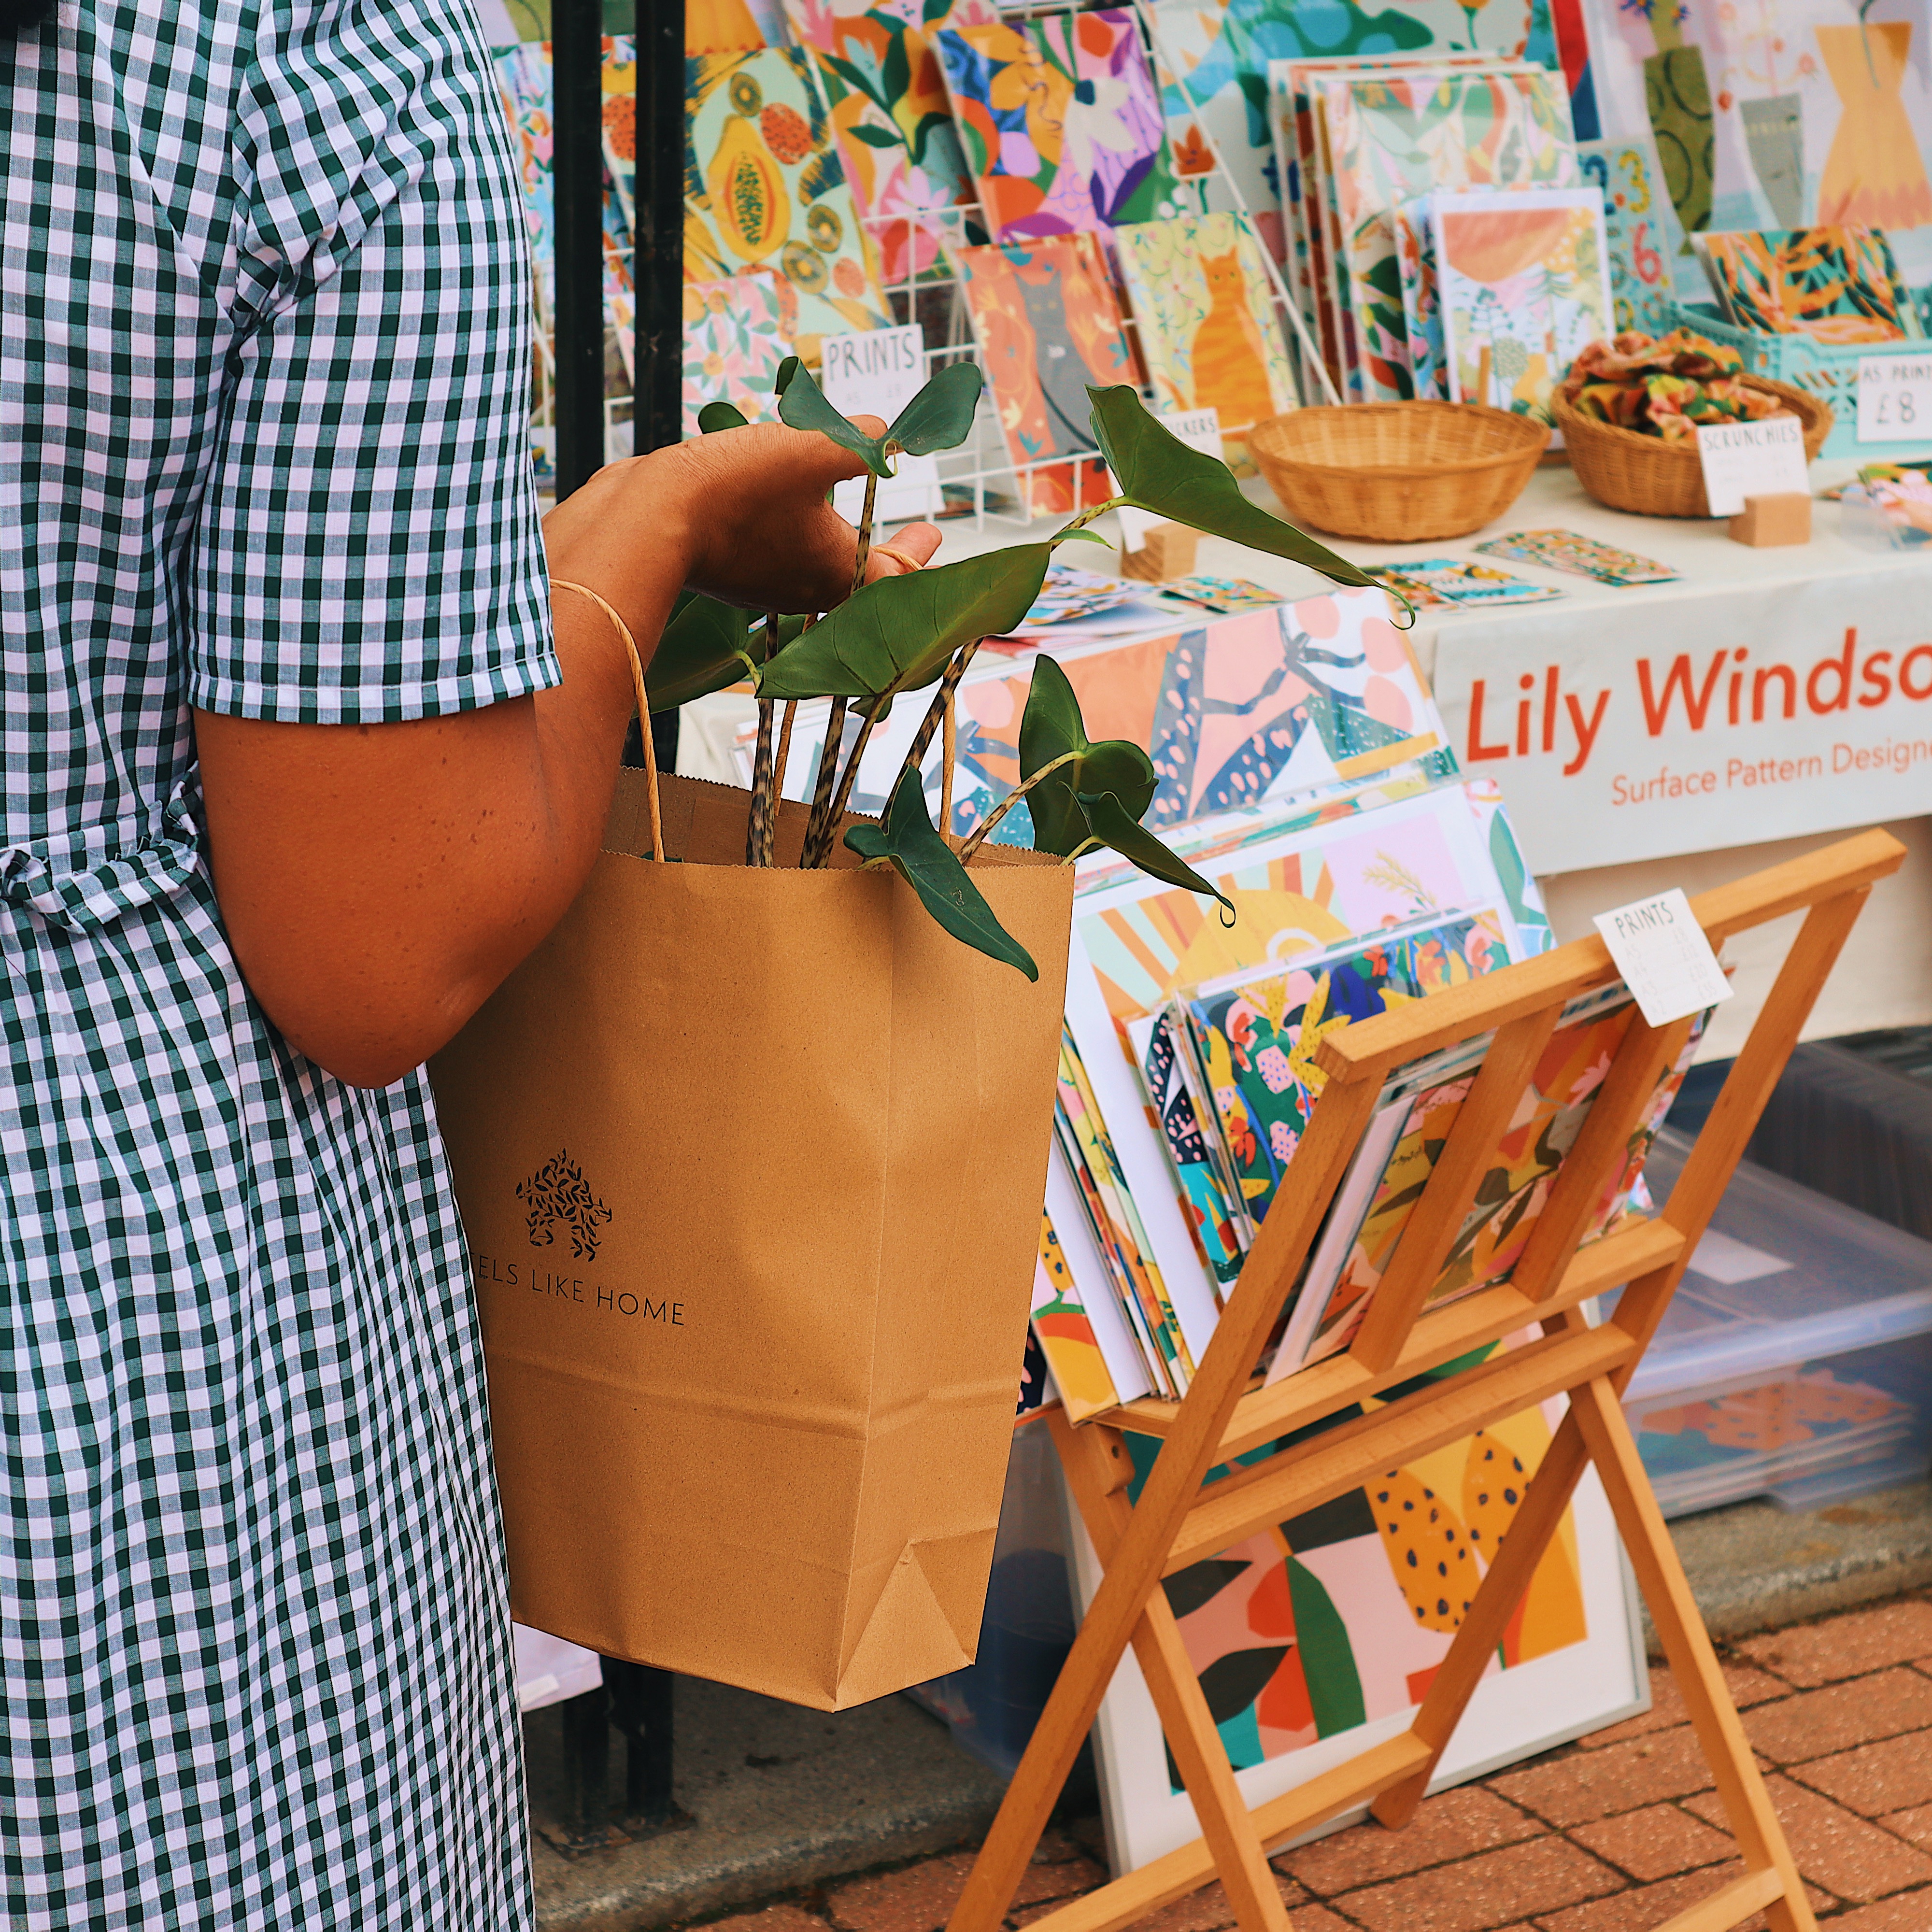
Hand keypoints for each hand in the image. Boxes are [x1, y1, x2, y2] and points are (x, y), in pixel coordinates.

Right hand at [542, 419, 941, 640]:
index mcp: (837, 572)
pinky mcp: (726, 565)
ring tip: (846, 510)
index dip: (920, 554)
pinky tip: (781, 498)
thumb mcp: (812, 448)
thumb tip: (887, 434)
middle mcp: (803, 587)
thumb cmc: (737, 489)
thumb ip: (859, 440)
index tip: (935, 535)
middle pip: (859, 574)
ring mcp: (761, 581)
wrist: (645, 518)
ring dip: (834, 538)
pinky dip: (788, 528)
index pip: (897, 574)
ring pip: (812, 561)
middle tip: (916, 537)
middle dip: (887, 552)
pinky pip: (771, 549)